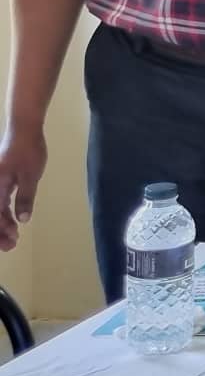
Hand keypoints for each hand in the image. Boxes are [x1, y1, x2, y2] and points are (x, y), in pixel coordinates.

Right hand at [0, 125, 46, 251]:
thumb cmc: (27, 150)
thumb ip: (25, 198)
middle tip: (11, 246)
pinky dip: (3, 212)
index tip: (12, 241)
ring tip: (14, 237)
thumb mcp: (30, 176)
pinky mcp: (0, 180)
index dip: (0, 230)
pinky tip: (13, 221)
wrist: (23, 129)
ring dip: (2, 223)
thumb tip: (22, 220)